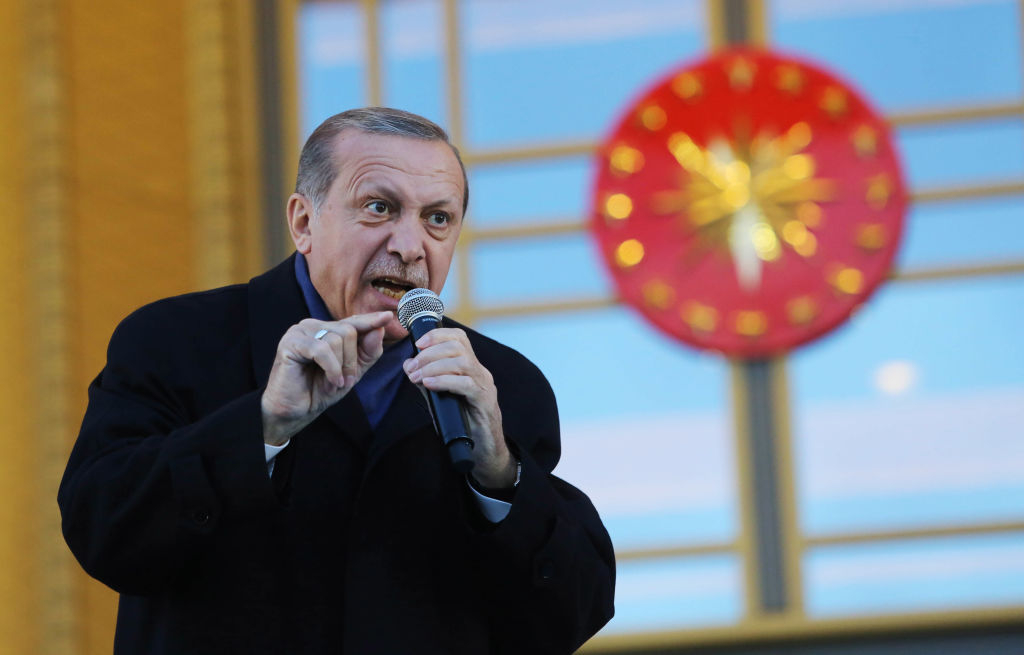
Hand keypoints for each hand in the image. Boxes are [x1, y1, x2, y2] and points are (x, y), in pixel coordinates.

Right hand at [261, 312, 391, 444]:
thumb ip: (367, 352)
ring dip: (341, 367)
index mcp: (327, 330)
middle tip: (346, 380)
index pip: (353, 321)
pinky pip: (322, 350)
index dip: (371, 320)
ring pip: (336, 339)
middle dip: (352, 359)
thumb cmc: (319, 390)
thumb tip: (379, 329)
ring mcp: (300, 331)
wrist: (294, 410)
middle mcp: (313, 326)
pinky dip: (331, 368)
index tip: (388, 317)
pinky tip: (331, 381)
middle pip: (348, 330)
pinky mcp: (291, 342)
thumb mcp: (352, 372)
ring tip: (334, 382)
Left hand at [402, 328, 516, 488]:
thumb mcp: (440, 398)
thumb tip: (408, 364)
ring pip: (462, 361)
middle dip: (430, 353)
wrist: (484, 451)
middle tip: (412, 368)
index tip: (418, 344)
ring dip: (433, 366)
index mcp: (471, 368)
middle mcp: (480, 372)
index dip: (437, 335)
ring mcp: (484, 386)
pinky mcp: (485, 402)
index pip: (459, 338)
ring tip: (417, 377)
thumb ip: (426, 380)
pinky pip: (465, 384)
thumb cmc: (463, 424)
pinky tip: (429, 384)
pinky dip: (444, 380)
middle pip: (458, 346)